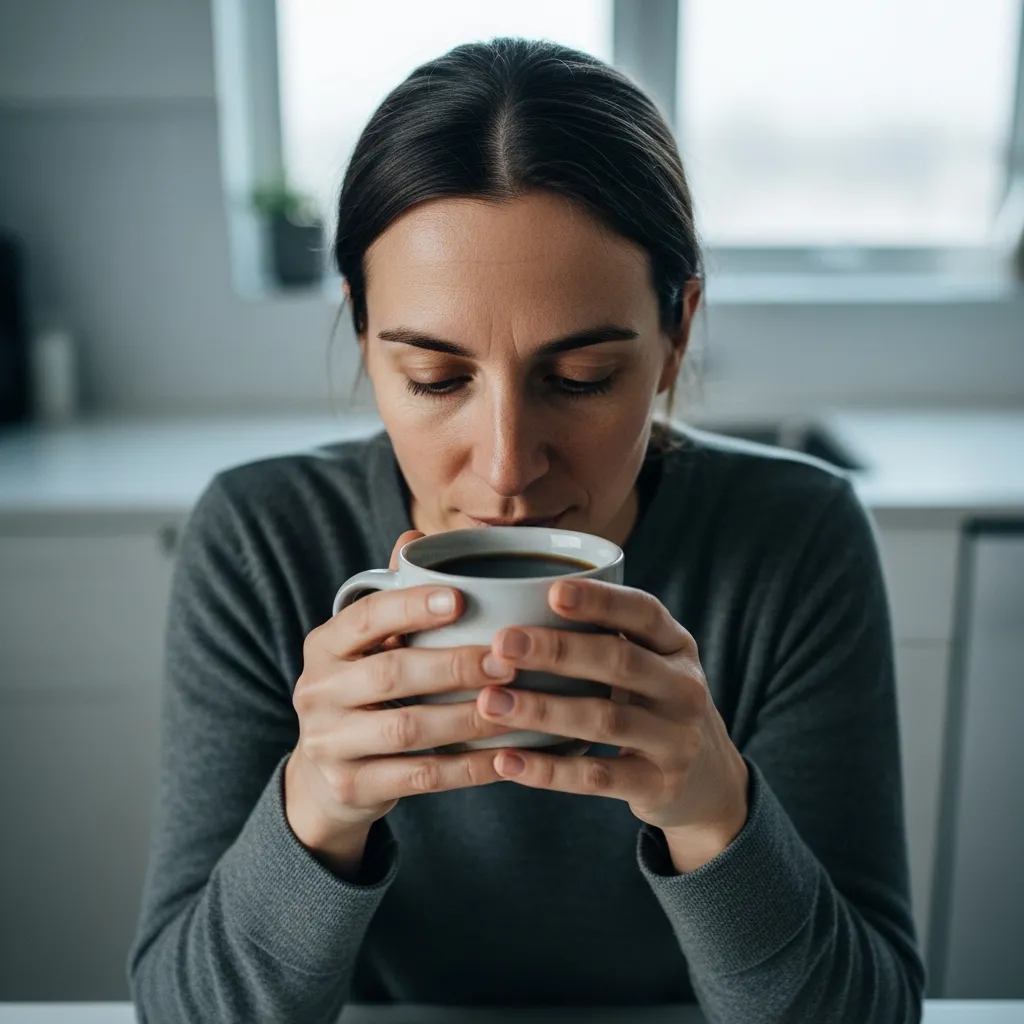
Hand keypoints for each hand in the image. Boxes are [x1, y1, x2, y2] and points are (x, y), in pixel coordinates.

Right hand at [285, 530, 521, 862]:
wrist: (326, 778)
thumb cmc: (363, 692)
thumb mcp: (367, 646)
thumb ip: (394, 597)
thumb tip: (416, 538)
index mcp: (324, 645)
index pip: (366, 617)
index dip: (411, 607)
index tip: (460, 599)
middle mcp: (317, 691)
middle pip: (391, 675)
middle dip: (454, 666)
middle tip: (509, 660)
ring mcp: (330, 743)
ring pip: (408, 729)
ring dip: (468, 718)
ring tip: (516, 706)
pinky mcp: (352, 786)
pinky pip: (420, 776)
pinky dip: (468, 767)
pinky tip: (507, 757)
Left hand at [475, 577, 749, 871]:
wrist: (709, 782)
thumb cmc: (656, 704)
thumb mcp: (653, 664)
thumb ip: (609, 636)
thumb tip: (516, 601)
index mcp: (677, 646)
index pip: (643, 613)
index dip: (600, 601)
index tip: (552, 591)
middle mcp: (683, 688)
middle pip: (619, 662)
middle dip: (557, 651)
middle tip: (502, 643)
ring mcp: (675, 740)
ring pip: (604, 720)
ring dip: (542, 710)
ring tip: (490, 703)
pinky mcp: (658, 786)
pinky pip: (597, 778)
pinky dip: (549, 771)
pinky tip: (507, 761)